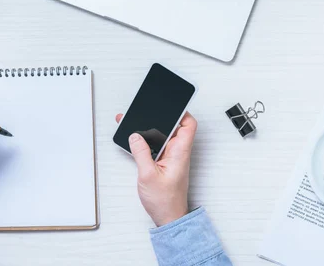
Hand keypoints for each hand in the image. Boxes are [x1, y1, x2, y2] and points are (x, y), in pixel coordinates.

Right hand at [116, 112, 197, 226]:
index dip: (181, 112)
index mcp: (180, 152)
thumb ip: (141, 152)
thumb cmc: (164, 201)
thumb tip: (136, 136)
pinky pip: (158, 147)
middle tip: (144, 113)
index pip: (189, 125)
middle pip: (174, 127)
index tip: (169, 106)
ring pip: (164, 137)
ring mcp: (172, 158)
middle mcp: (178, 153)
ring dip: (151, 131)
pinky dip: (148, 142)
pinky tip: (137, 142)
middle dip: (160, 119)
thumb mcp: (148, 175)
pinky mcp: (165, 164)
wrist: (168, 218)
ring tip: (135, 125)